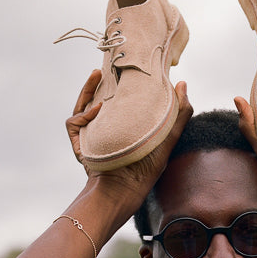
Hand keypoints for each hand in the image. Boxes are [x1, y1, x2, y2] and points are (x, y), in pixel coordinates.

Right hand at [66, 72, 192, 207]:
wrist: (126, 190)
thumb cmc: (146, 169)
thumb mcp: (167, 138)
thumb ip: (178, 113)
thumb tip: (182, 83)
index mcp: (122, 128)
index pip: (116, 101)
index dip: (118, 86)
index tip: (127, 70)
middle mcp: (103, 130)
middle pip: (95, 100)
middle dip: (97, 83)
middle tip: (107, 67)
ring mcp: (89, 136)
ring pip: (80, 107)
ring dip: (86, 90)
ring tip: (97, 74)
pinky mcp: (79, 143)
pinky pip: (74, 122)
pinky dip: (83, 114)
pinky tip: (98, 109)